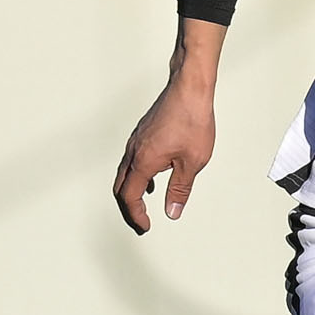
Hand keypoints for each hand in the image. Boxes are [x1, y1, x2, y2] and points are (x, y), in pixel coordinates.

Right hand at [113, 23, 223, 233]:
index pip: (130, 197)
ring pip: (125, 173)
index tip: (145, 226)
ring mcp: (136, 141)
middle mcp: (134, 152)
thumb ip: (180, 189)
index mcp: (143, 162)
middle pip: (121, 187)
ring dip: (132, 190)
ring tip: (145, 202)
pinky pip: (131, 160)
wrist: (189, 88)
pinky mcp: (142, 133)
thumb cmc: (192, 119)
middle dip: (129, 207)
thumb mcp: (192, 162)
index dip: (136, 215)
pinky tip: (153, 176)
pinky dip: (137, 175)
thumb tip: (172, 211)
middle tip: (140, 220)